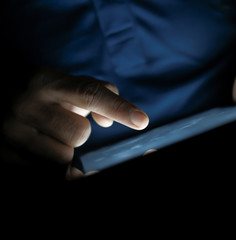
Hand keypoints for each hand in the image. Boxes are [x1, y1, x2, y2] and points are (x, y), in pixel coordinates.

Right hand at [2, 68, 148, 163]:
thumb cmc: (48, 94)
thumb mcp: (72, 84)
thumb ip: (100, 95)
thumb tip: (107, 123)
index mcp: (47, 82)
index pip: (89, 94)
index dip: (118, 108)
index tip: (142, 121)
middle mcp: (26, 105)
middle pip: (79, 135)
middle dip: (79, 133)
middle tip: (63, 123)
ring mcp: (11, 132)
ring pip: (63, 157)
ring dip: (64, 149)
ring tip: (49, 134)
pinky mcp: (3, 154)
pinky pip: (45, 170)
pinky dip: (49, 160)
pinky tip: (38, 145)